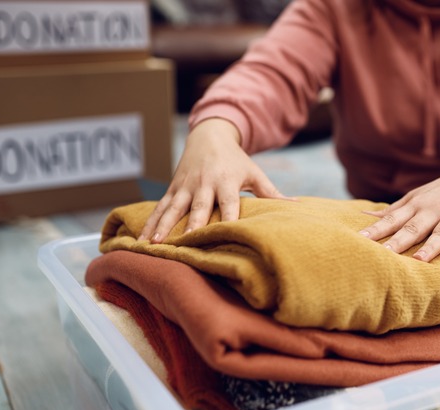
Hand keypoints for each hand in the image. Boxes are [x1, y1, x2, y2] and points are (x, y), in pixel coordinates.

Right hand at [139, 118, 290, 242]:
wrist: (209, 136)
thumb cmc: (236, 160)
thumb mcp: (254, 173)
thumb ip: (272, 192)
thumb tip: (298, 205)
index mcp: (226, 181)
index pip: (228, 204)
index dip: (226, 219)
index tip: (223, 234)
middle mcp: (204, 183)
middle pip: (197, 207)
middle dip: (191, 224)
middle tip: (184, 242)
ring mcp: (185, 186)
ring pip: (172, 208)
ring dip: (162, 226)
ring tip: (153, 244)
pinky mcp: (173, 188)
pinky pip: (159, 207)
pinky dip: (150, 222)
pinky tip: (141, 239)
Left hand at [358, 142, 439, 264]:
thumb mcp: (418, 196)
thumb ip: (394, 210)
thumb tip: (364, 216)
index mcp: (416, 205)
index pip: (392, 219)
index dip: (376, 230)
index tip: (358, 241)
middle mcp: (433, 210)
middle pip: (413, 228)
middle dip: (396, 241)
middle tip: (380, 255)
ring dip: (430, 247)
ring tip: (417, 261)